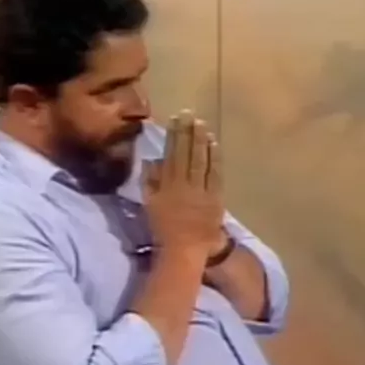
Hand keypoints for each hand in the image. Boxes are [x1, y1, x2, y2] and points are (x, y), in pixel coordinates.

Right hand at [142, 111, 222, 258]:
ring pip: (201, 161)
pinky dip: (214, 158)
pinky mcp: (215, 197)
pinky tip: (214, 144)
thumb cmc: (164, 229)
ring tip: (202, 124)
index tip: (176, 119)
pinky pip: (215, 174)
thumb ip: (150, 182)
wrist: (184, 249)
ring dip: (201, 141)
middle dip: (188, 133)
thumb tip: (152, 160)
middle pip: (186, 154)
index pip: (171, 154)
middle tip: (190, 115)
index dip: (174, 135)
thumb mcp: (150, 204)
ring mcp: (201, 190)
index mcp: (166, 185)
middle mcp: (183, 184)